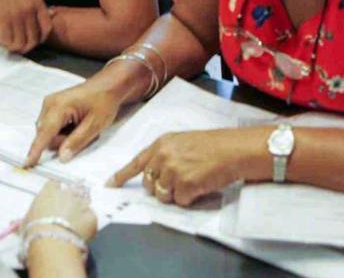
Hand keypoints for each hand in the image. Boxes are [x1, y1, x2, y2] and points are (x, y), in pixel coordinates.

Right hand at [0, 0, 51, 53]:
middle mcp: (29, 11)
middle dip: (25, 46)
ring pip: (20, 43)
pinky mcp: (2, 19)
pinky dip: (3, 43)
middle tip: (17, 45)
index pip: (46, 28)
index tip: (33, 40)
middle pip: (33, 39)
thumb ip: (35, 1)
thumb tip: (48, 13)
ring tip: (6, 43)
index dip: (40, 38)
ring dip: (13, 47)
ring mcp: (16, 16)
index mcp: (37, 1)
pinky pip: (7, 39)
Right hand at [23, 181, 96, 242]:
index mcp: (49, 192)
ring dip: (81, 207)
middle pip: (72, 189)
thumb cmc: (34, 231)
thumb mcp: (25, 224)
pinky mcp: (92, 217)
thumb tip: (15, 223)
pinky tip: (83, 229)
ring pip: (84, 201)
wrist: (52, 243)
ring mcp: (81, 204)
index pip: (54, 183)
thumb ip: (26, 219)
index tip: (54, 196)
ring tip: (77, 219)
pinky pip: (91, 216)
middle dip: (71, 197)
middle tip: (68, 209)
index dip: (55, 190)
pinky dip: (88, 221)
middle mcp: (67, 194)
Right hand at [26, 81, 122, 166]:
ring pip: (48, 132)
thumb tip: (62, 158)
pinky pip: (51, 126)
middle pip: (45, 135)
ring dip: (62, 136)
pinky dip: (62, 131)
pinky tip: (76, 125)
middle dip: (61, 142)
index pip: (44, 133)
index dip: (36, 150)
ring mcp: (49, 104)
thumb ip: (77, 141)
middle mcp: (49, 104)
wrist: (108, 85)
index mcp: (59, 107)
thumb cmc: (104, 102)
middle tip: (83, 134)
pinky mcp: (52, 106)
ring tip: (81, 128)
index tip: (26, 164)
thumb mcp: (95, 124)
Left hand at [107, 128, 267, 205]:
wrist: (233, 150)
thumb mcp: (182, 142)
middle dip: (159, 187)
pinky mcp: (185, 185)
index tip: (110, 185)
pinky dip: (190, 199)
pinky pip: (180, 202)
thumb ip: (165, 155)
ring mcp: (173, 171)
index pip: (136, 162)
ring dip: (176, 194)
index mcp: (161, 144)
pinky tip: (201, 186)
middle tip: (179, 181)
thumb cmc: (213, 145)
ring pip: (162, 195)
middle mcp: (163, 156)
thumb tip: (154, 174)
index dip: (121, 175)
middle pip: (148, 183)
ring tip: (193, 181)